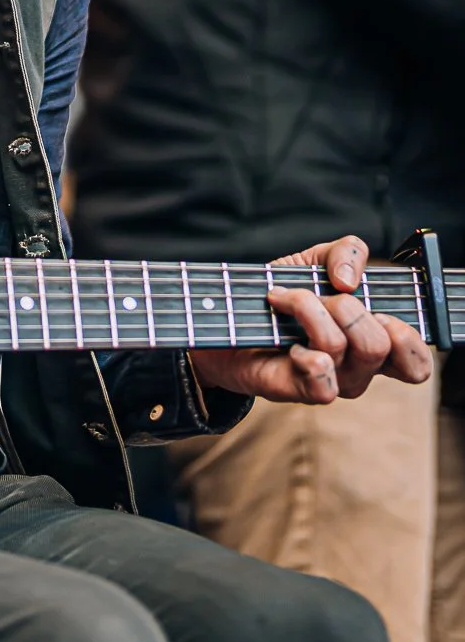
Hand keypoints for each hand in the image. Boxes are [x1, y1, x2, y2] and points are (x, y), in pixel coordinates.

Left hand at [191, 235, 432, 404]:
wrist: (226, 313)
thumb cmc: (280, 289)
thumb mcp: (316, 259)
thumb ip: (347, 252)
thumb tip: (351, 279)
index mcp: (373, 340)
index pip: (416, 361)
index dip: (408, 337)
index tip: (378, 309)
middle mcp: (358, 369)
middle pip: (378, 344)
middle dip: (344, 306)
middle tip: (317, 297)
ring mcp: (329, 382)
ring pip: (340, 346)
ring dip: (308, 309)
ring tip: (283, 301)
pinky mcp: (297, 389)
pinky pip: (318, 375)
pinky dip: (302, 348)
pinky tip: (285, 342)